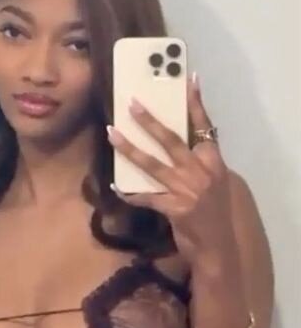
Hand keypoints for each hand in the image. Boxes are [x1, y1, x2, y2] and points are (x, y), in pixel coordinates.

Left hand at [106, 74, 238, 272]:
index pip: (204, 127)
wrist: (216, 247)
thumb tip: (172, 150)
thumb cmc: (211, 215)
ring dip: (129, 149)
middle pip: (172, 140)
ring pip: (152, 164)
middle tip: (132, 104)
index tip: (188, 80)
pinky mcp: (173, 208)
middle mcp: (201, 173)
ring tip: (111, 134)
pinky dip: (129, 192)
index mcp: (213, 163)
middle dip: (151, 121)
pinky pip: (145, 197)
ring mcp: (186, 190)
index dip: (196, 104)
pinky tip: (114, 188)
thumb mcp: (212, 185)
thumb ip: (196, 166)